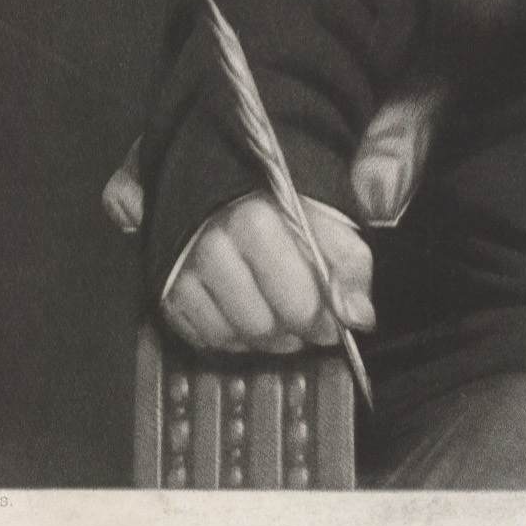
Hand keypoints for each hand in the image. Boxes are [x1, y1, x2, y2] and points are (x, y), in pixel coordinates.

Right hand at [161, 191, 375, 354]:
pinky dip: (231, 338)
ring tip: (280, 321)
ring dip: (263, 339)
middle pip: (261, 324)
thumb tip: (359, 318)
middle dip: (292, 331)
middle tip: (306, 324)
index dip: (321, 319)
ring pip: (231, 336)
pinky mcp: (166, 291)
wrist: (231, 186)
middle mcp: (213, 246)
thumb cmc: (286, 206)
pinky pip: (203, 337)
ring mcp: (183, 270)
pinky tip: (248, 319)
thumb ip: (350, 265)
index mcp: (256, 221)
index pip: (295, 299)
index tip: (334, 324)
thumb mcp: (328, 222)